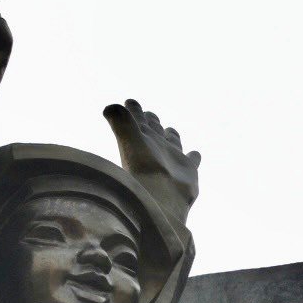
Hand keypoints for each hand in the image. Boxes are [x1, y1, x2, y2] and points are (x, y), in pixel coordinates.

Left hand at [104, 99, 199, 224]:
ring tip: (168, 130)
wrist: (161, 200)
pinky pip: (193, 159)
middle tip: (147, 114)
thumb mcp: (130, 141)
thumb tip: (108, 108)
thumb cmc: (143, 172)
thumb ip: (121, 123)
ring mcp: (172, 159)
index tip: (130, 102)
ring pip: (172, 142)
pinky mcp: (188, 170)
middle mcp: (155, 149)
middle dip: (151, 121)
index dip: (133, 111)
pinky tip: (194, 154)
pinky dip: (194, 156)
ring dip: (170, 135)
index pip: (135, 121)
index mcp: (140, 140)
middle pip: (153, 129)